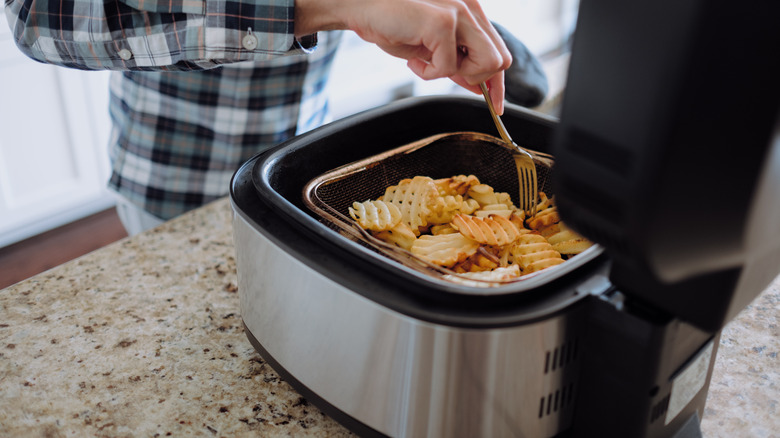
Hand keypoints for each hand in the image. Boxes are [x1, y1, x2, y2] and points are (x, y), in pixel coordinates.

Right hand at [295, 0, 511, 113]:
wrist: (360, 7)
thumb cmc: (391, 24)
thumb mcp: (431, 47)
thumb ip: (458, 61)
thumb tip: (479, 86)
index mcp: (470, 10)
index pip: (499, 51)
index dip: (498, 83)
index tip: (495, 105)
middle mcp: (470, 7)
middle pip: (500, 61)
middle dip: (475, 78)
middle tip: (444, 71)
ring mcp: (459, 12)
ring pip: (486, 64)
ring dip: (455, 73)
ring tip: (428, 63)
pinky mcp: (443, 22)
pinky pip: (449, 67)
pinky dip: (428, 73)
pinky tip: (414, 60)